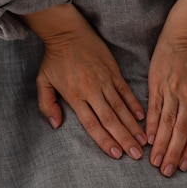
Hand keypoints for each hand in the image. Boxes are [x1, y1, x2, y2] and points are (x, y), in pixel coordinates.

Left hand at [21, 4, 146, 159]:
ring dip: (133, 125)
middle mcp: (92, 90)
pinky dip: (134, 104)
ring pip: (121, 107)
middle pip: (110, 119)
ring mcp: (104, 80)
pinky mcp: (113, 71)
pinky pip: (126, 91)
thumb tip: (55, 125)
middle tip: (137, 155)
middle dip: (124, 138)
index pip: (92, 123)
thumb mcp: (42, 81)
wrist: (67, 32)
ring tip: (143, 141)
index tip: (116, 154)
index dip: (104, 140)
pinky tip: (143, 117)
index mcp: (75, 96)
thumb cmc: (54, 59)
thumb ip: (47, 104)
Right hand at [145, 0, 186, 176]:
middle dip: (173, 154)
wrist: (184, 34)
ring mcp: (171, 91)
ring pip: (165, 124)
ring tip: (153, 162)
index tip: (184, 167)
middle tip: (166, 172)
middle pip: (180, 132)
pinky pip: (153, 109)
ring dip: (160, 145)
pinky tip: (147, 139)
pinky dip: (150, 125)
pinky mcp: (156, 84)